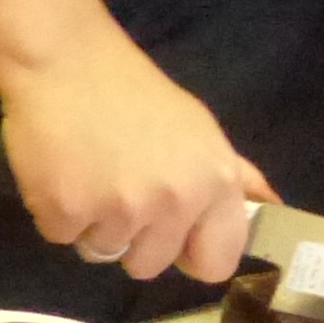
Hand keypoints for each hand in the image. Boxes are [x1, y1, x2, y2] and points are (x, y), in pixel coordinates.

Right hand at [0, 40, 273, 284]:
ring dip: (91, 224)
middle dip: (132, 236)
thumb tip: (268, 205)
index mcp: (215, 179)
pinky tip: (58, 169)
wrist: (61, 56)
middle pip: (151, 265)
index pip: (218, 262)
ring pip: (103, 253)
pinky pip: (61, 237)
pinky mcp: (67, 212)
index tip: (174, 234)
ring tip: (86, 170)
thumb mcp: (196, 127)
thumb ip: (230, 173)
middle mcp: (176, 199)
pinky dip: (55, 212)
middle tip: (116, 183)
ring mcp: (121, 210)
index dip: (192, 253)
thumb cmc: (130, 89)